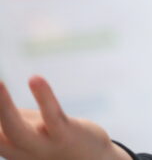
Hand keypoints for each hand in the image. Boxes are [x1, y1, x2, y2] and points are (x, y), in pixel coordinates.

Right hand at [0, 76, 128, 159]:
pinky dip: (44, 97)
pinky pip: (52, 116)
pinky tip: (34, 78)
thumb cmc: (58, 144)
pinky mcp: (66, 134)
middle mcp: (22, 152)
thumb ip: (15, 117)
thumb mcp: (32, 131)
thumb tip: (2, 99)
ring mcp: (44, 146)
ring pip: (15, 129)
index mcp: (11, 150)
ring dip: (2, 106)